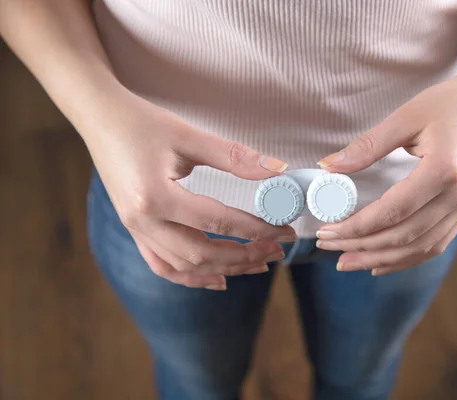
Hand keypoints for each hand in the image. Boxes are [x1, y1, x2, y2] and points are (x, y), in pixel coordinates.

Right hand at [84, 90, 295, 288]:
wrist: (100, 119)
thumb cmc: (142, 122)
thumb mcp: (189, 136)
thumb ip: (234, 157)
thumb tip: (278, 170)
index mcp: (156, 197)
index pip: (218, 223)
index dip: (257, 230)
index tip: (284, 231)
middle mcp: (143, 222)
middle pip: (202, 254)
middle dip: (245, 256)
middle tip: (277, 250)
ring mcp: (135, 230)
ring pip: (184, 266)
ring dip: (224, 269)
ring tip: (258, 264)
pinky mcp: (135, 230)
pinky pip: (163, 265)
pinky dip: (192, 277)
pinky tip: (218, 279)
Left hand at [315, 69, 456, 275]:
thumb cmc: (449, 102)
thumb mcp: (406, 117)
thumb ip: (366, 146)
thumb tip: (327, 167)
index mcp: (445, 170)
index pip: (393, 211)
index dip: (356, 226)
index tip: (326, 231)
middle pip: (404, 236)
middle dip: (361, 246)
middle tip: (328, 246)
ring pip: (420, 247)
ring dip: (381, 259)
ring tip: (348, 261)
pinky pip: (435, 243)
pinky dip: (407, 257)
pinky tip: (381, 262)